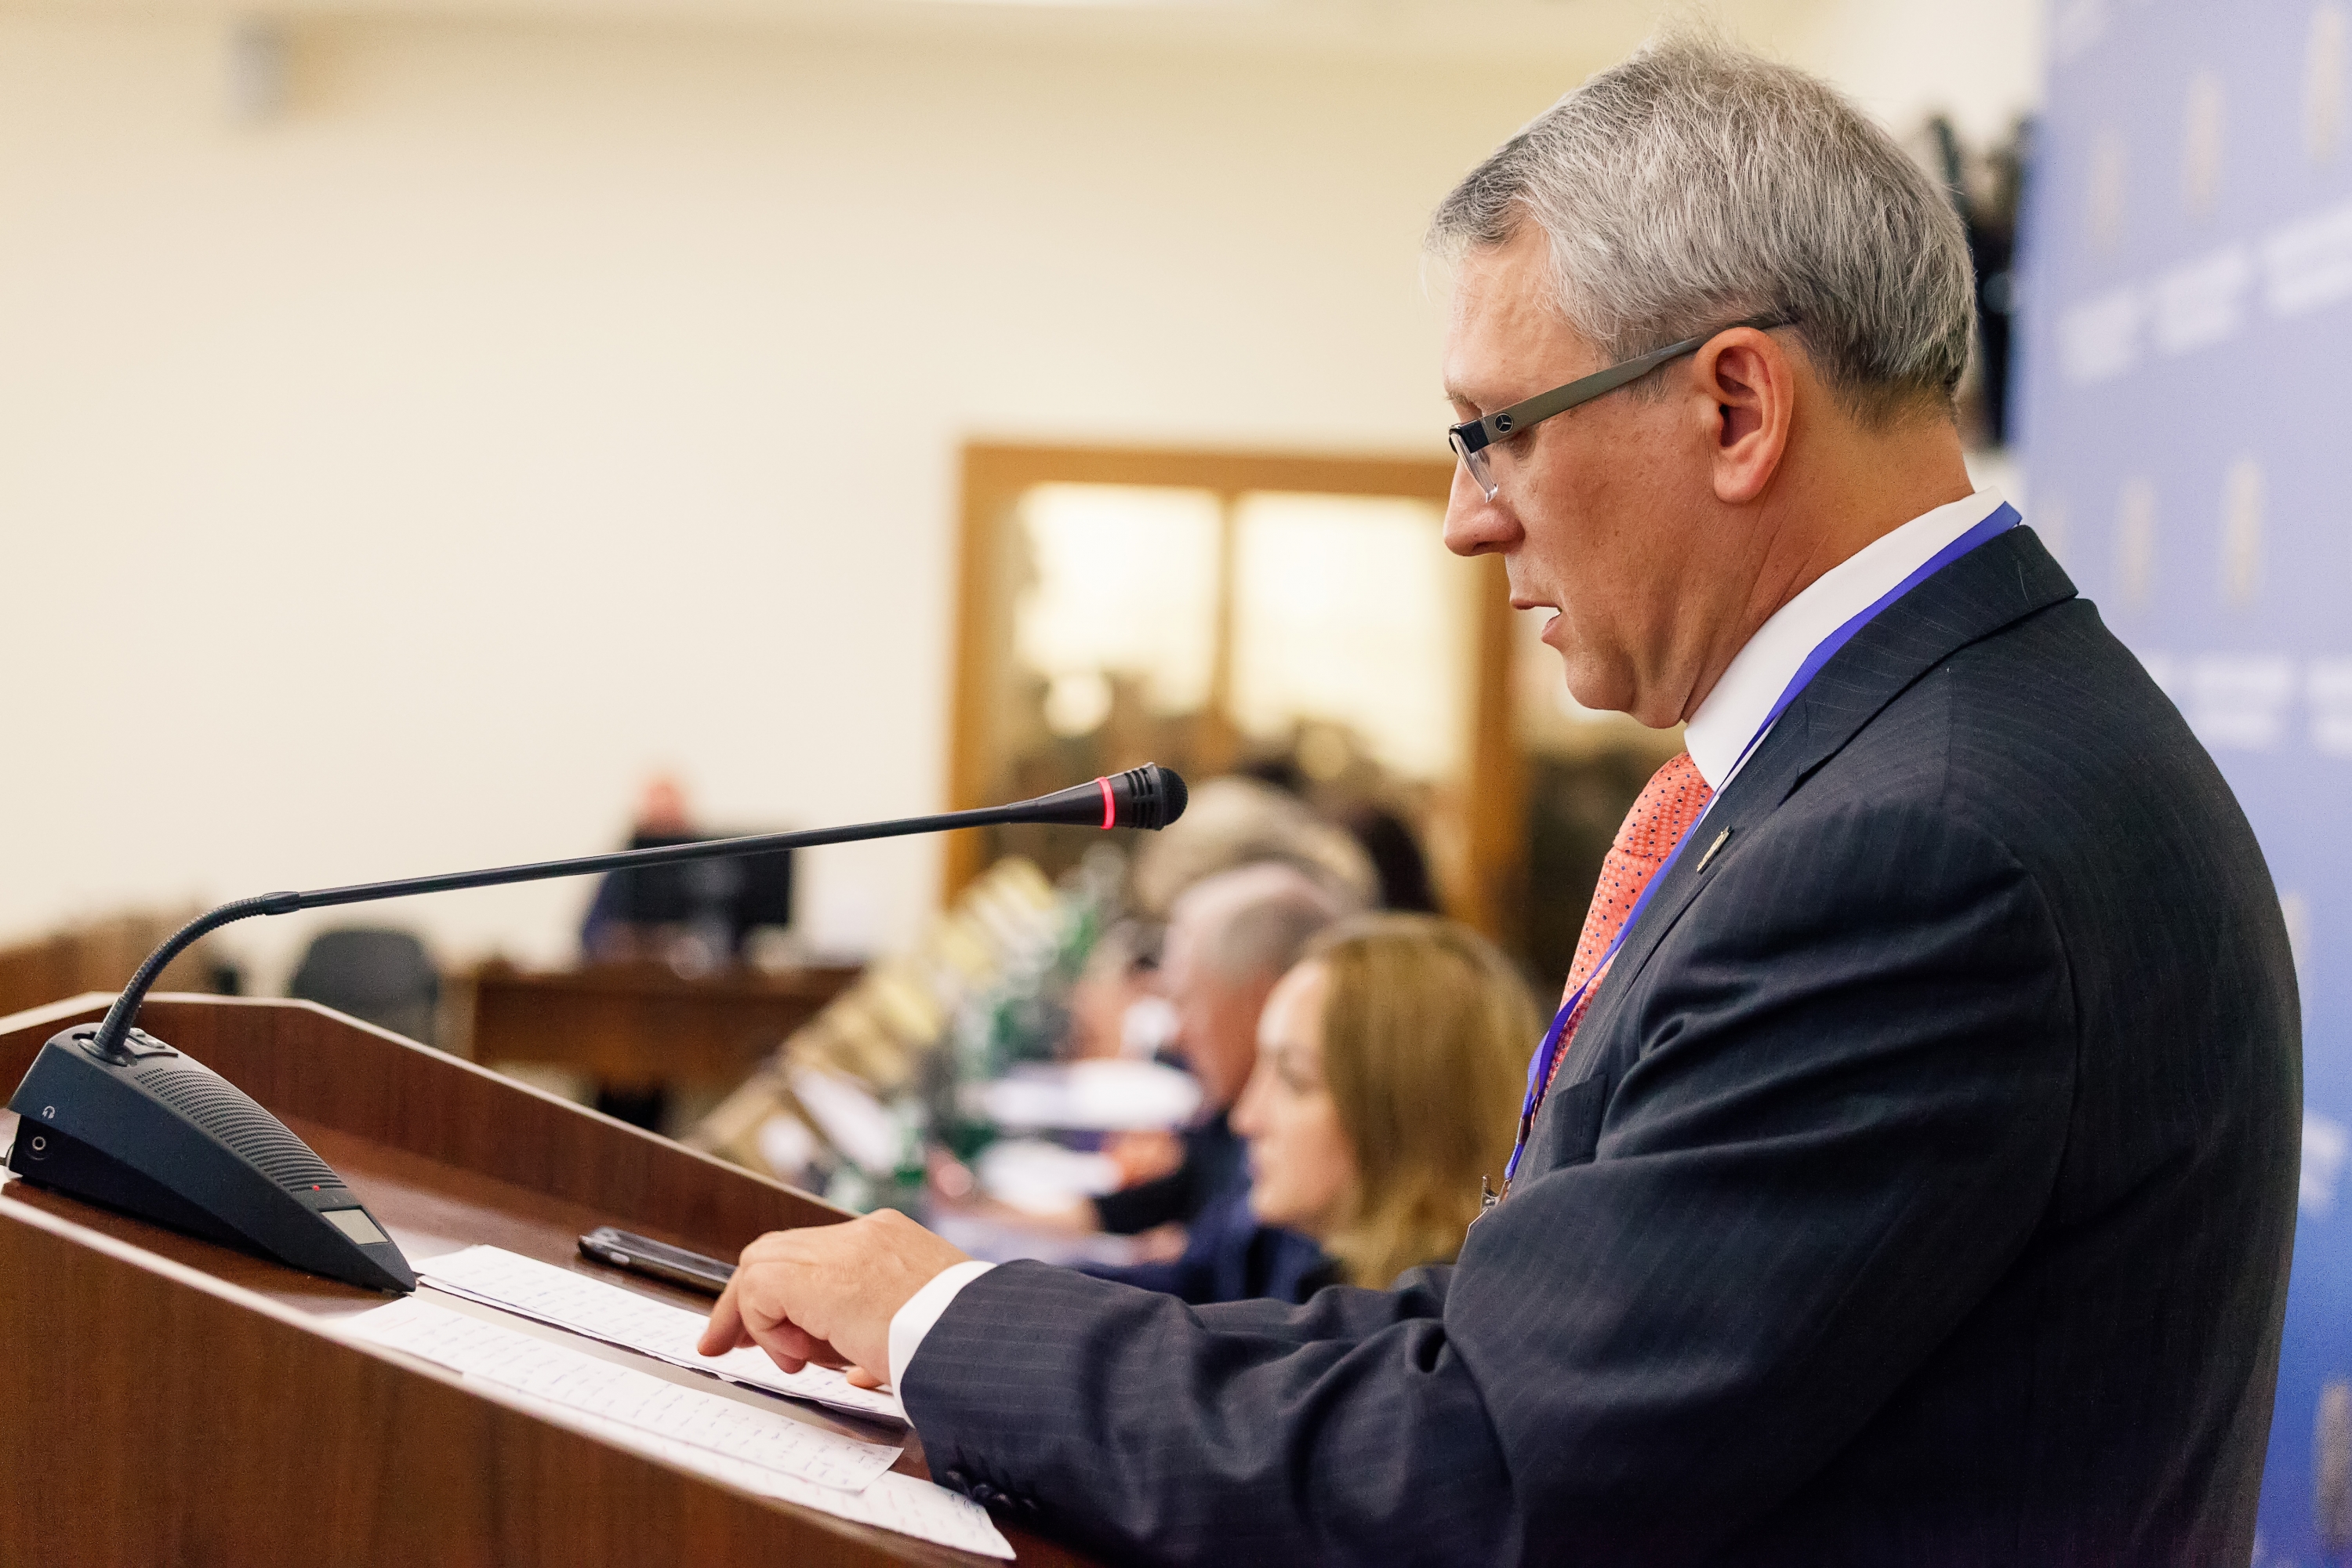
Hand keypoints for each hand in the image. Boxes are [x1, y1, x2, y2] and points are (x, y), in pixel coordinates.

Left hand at [696, 1209, 972, 1386]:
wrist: (981, 1339)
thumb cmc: (965, 1341)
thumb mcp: (920, 1327)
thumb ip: (879, 1336)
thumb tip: (855, 1366)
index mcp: (892, 1243)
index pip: (815, 1255)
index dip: (781, 1295)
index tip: (767, 1332)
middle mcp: (866, 1234)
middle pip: (777, 1252)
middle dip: (748, 1302)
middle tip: (728, 1343)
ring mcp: (844, 1248)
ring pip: (761, 1264)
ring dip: (763, 1318)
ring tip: (792, 1358)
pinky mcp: (820, 1275)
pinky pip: (760, 1291)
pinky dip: (768, 1327)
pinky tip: (801, 1356)